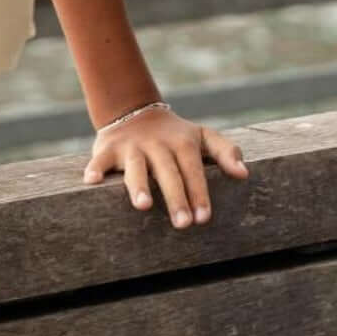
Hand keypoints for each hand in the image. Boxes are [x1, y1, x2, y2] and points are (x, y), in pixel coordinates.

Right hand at [82, 106, 248, 227]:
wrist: (135, 111)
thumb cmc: (175, 136)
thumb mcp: (202, 137)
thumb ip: (225, 152)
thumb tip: (245, 174)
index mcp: (182, 142)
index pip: (193, 168)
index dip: (199, 192)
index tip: (204, 218)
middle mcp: (157, 144)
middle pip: (168, 171)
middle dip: (176, 197)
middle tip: (183, 224)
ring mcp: (132, 146)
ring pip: (136, 167)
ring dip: (139, 185)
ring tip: (144, 206)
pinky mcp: (108, 148)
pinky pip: (100, 159)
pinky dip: (95, 168)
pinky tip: (90, 181)